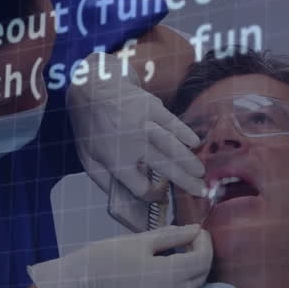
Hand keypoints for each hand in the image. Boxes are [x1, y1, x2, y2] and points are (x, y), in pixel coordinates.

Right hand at [28, 225, 211, 287]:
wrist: (79, 286)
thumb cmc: (105, 258)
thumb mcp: (139, 241)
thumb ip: (172, 235)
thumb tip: (195, 230)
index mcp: (169, 275)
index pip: (203, 259)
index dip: (205, 242)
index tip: (196, 228)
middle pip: (202, 275)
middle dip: (202, 254)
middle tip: (190, 236)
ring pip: (193, 285)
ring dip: (194, 266)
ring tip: (180, 247)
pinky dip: (183, 276)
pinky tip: (170, 262)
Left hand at [67, 50, 205, 200]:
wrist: (89, 89)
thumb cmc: (89, 128)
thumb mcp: (87, 159)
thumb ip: (105, 180)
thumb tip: (125, 197)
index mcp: (116, 159)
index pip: (139, 185)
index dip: (151, 194)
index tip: (159, 195)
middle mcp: (132, 143)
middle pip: (163, 167)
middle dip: (184, 181)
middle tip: (201, 190)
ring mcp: (143, 123)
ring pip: (171, 146)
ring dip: (188, 160)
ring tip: (201, 172)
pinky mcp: (151, 106)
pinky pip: (172, 122)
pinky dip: (185, 133)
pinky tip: (195, 143)